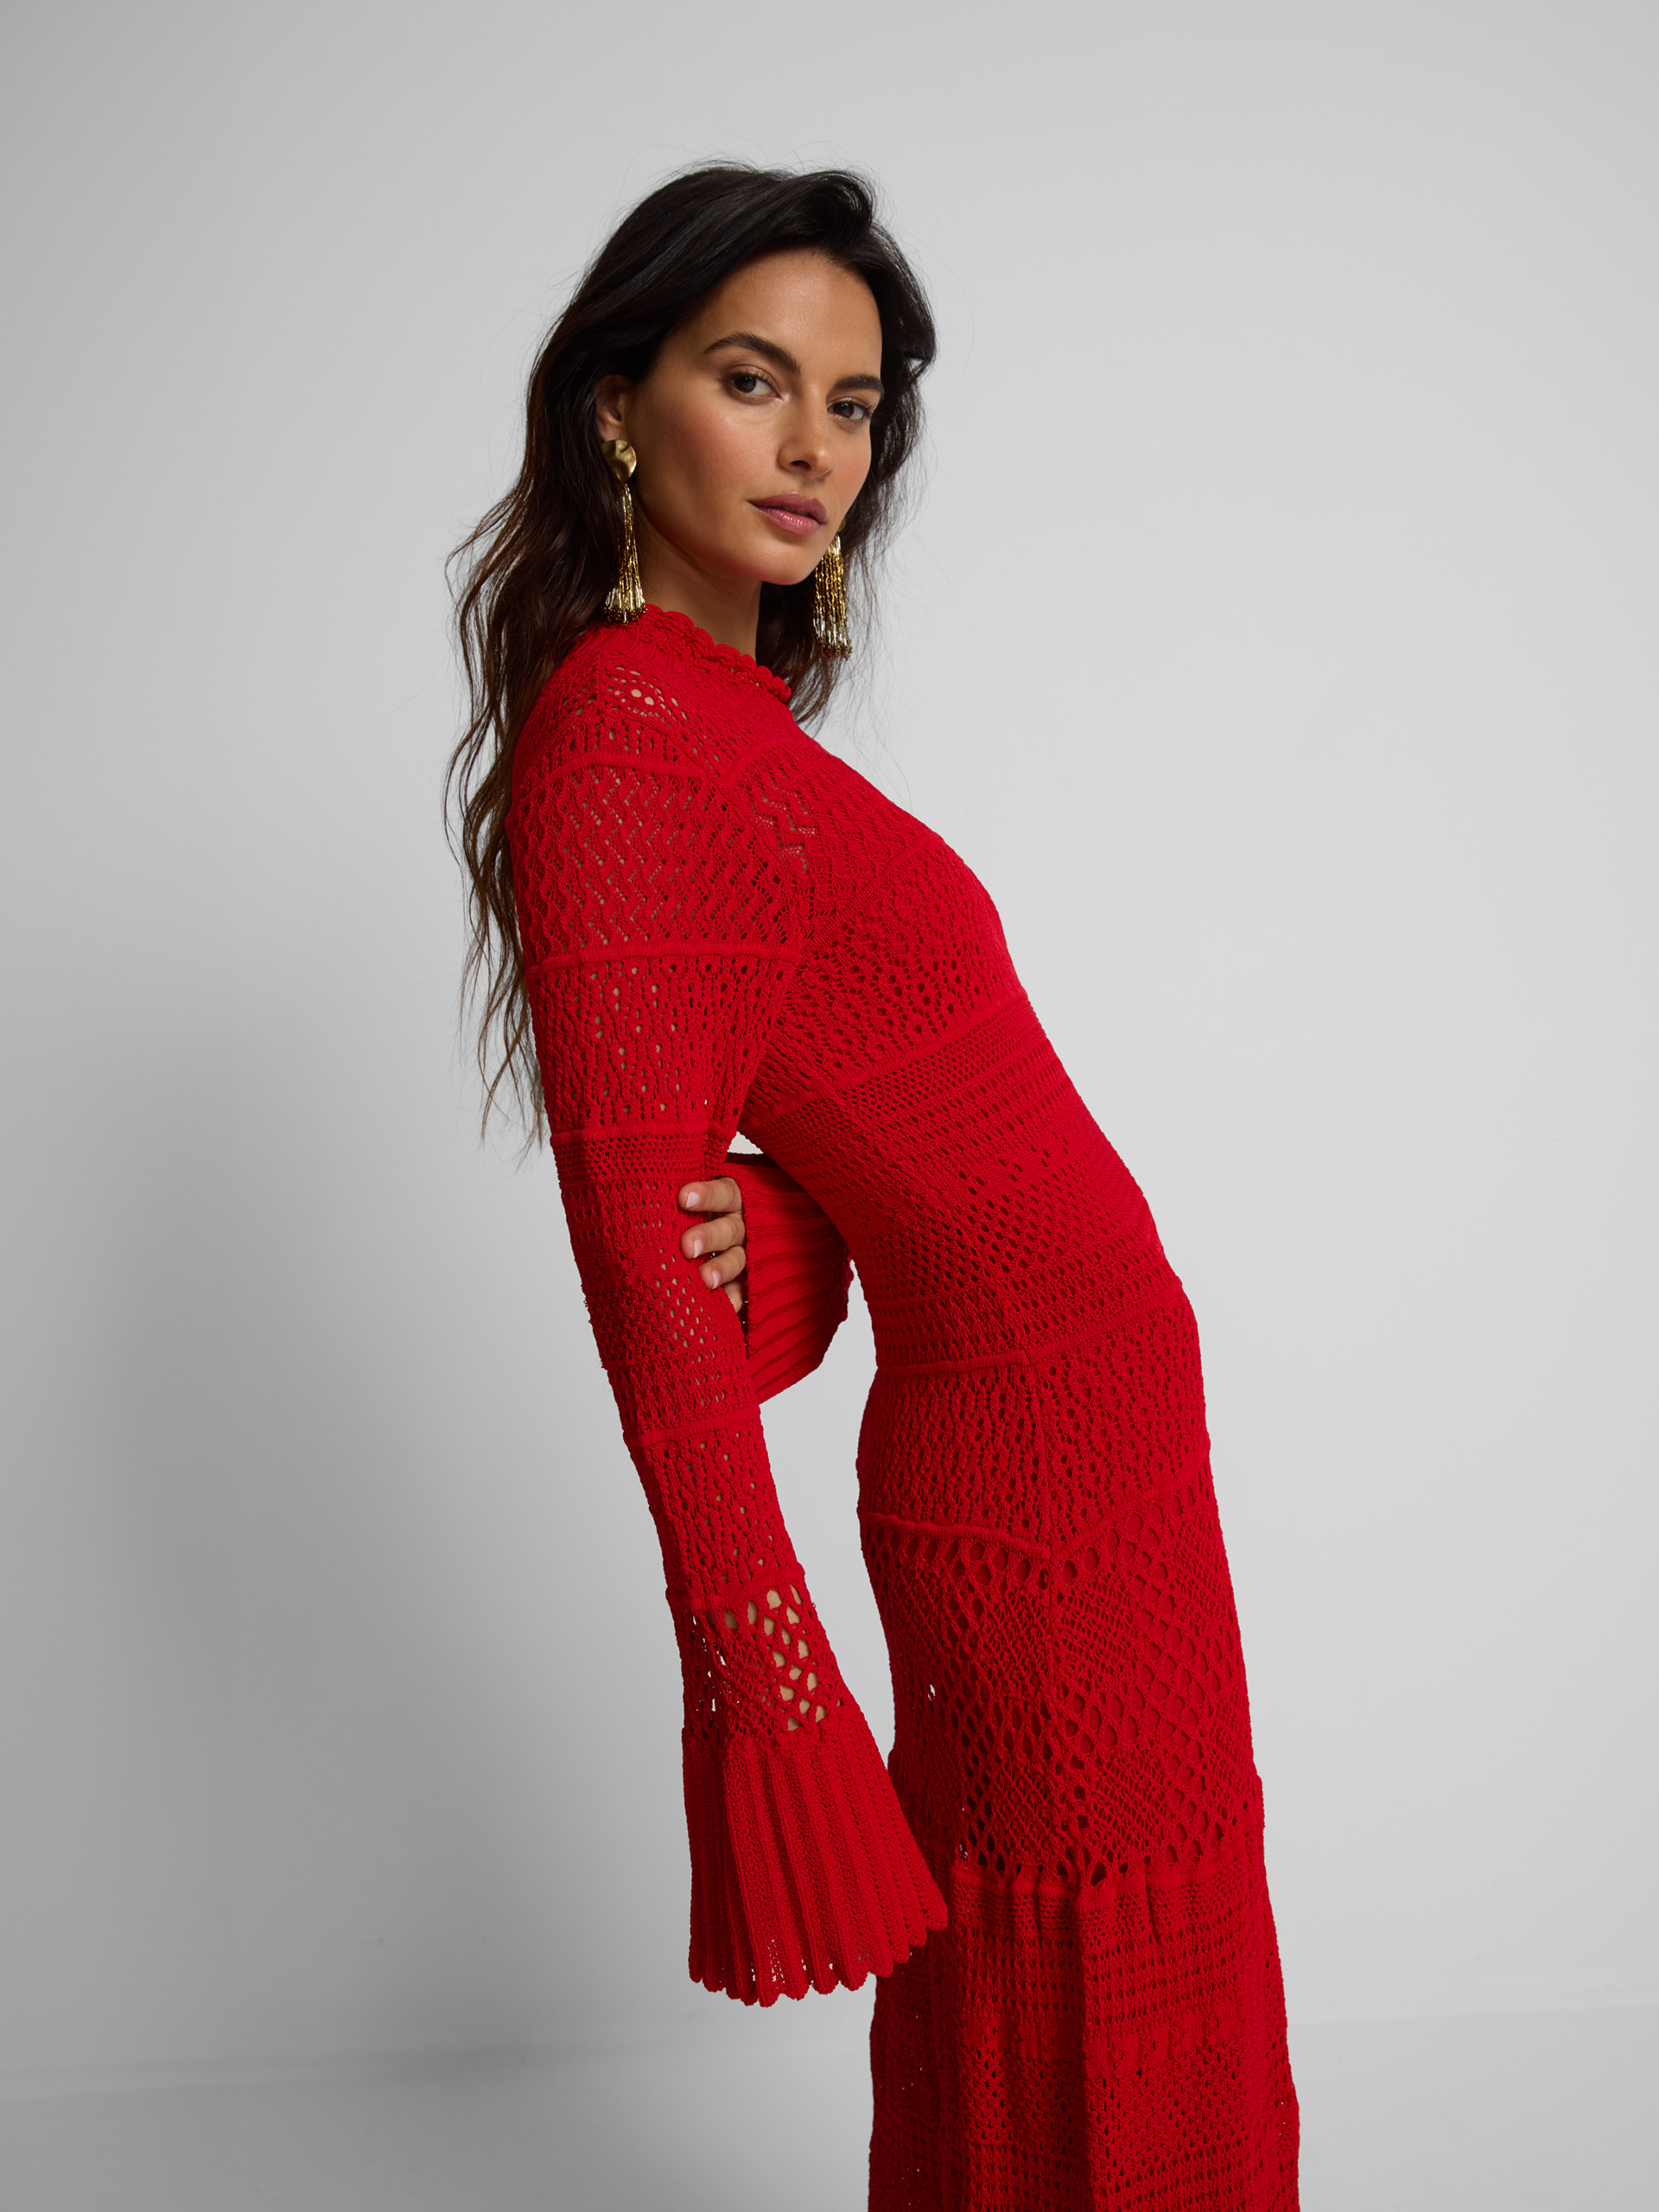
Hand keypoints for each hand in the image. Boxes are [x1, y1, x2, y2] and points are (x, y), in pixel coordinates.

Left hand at [677, 1178, 746, 1313]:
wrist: (690, 1252)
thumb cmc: (676, 1218)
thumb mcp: (678, 1205)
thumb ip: (665, 1201)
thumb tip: (634, 1199)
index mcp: (727, 1200)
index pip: (723, 1193)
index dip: (707, 1195)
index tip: (683, 1198)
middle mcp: (737, 1226)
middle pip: (729, 1229)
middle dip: (708, 1237)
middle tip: (686, 1247)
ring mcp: (741, 1254)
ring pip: (736, 1259)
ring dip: (721, 1269)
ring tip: (704, 1280)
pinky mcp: (742, 1280)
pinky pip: (741, 1290)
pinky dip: (732, 1298)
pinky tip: (723, 1305)